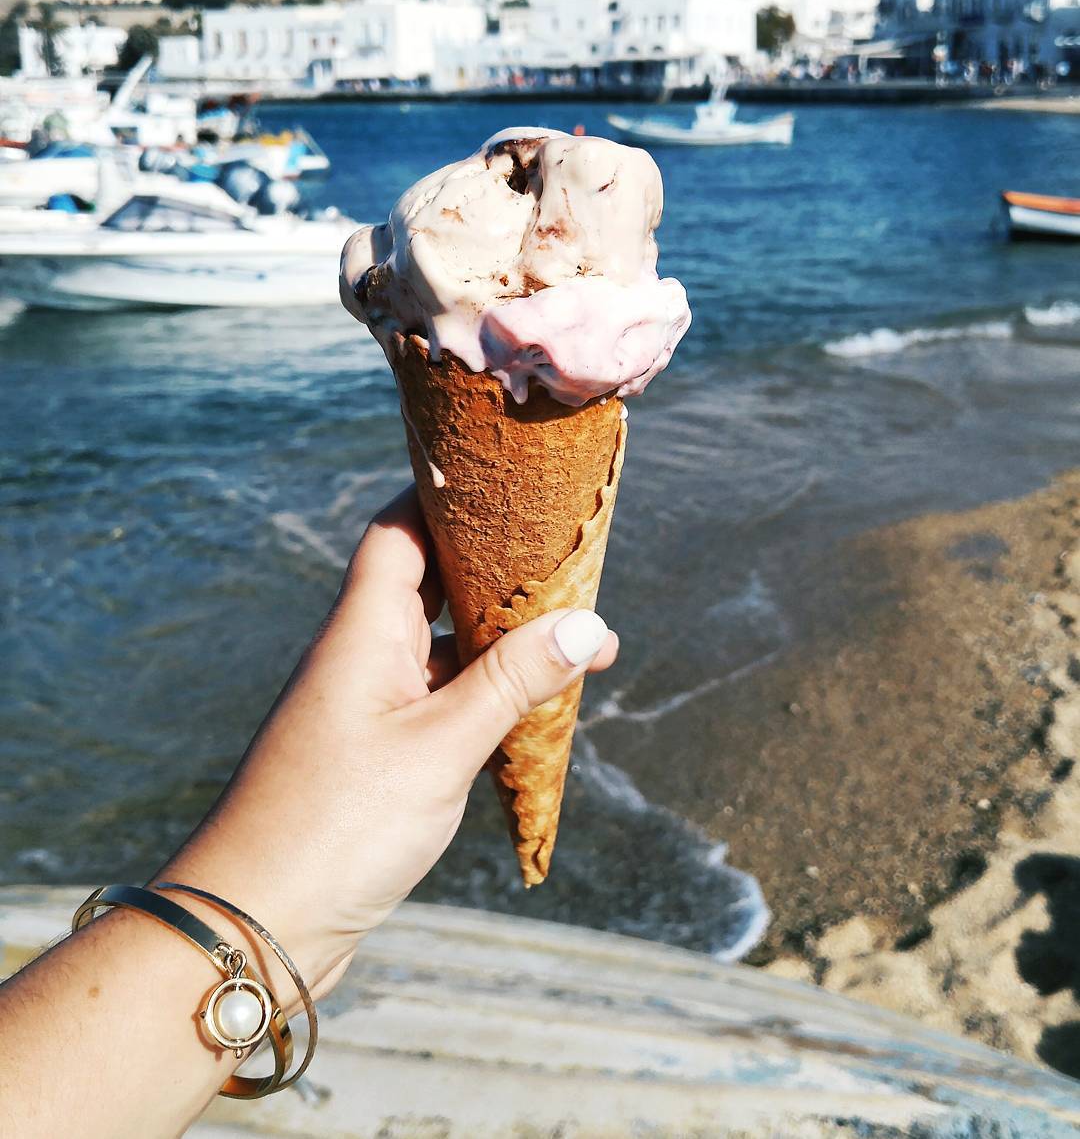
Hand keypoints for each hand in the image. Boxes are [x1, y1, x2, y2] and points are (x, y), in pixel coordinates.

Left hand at [160, 487, 617, 999]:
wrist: (256, 924)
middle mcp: (358, 654)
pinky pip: (436, 696)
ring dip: (500, 642)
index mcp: (361, 631)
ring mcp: (363, 703)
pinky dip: (483, 693)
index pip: (400, 530)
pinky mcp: (372, 751)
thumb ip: (512, 682)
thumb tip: (587, 623)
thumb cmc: (339, 827)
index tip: (509, 485)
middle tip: (570, 570)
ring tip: (578, 645)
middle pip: (430, 582)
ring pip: (440, 645)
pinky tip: (532, 711)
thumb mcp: (440, 750)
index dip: (447, 499)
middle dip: (499, 574)